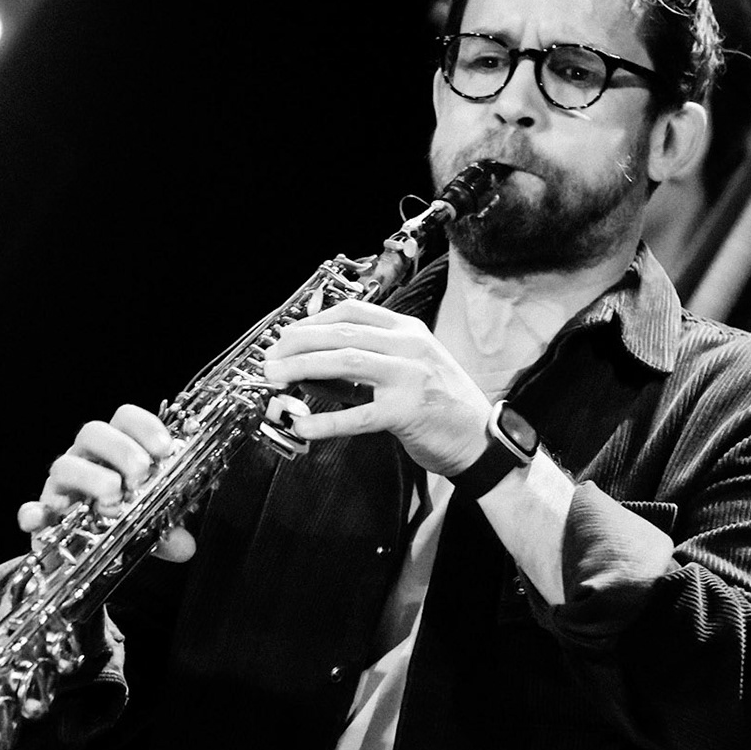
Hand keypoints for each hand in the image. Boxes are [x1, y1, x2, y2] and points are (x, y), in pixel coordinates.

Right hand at [16, 404, 196, 562]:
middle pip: (93, 432)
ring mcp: (60, 487)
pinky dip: (34, 512)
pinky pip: (30, 509)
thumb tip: (185, 546)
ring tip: (112, 500)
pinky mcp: (41, 517)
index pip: (125, 420)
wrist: (78, 556)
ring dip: (90, 478)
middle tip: (140, 475)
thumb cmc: (118, 525)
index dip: (145, 426)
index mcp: (114, 453)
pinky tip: (42, 518)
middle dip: (120, 449)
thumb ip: (166, 533)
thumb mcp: (149, 527)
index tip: (164, 448)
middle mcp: (85, 460)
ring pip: (64, 465)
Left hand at [260, 299, 490, 475]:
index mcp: (408, 330)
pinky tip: (302, 425)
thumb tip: (310, 367)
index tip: (287, 335)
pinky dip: (325, 420)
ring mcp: (409, 376)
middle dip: (297, 343)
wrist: (481, 438)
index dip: (312, 321)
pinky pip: (357, 415)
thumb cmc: (442, 405)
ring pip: (344, 361)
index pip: (352, 311)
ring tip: (275, 378)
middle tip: (270, 358)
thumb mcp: (409, 368)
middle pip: (341, 332)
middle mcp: (409, 345)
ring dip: (302, 367)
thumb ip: (367, 364)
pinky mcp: (407, 411)